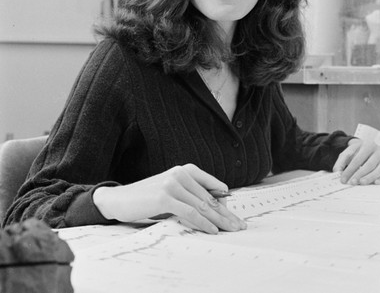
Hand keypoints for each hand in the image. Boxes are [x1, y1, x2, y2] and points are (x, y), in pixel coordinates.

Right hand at [93, 164, 245, 233]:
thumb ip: (190, 194)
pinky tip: (212, 230)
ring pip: (202, 205)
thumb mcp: (172, 191)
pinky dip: (203, 222)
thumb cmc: (147, 198)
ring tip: (230, 230)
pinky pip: (190, 212)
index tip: (236, 216)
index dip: (225, 203)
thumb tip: (216, 208)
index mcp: (184, 169)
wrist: (119, 199)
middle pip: (209, 198)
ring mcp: (173, 183)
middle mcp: (180, 173)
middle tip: (239, 225)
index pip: (211, 187)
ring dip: (218, 220)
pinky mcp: (165, 196)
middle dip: (225, 214)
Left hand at [333, 139, 379, 184]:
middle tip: (352, 182)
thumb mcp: (347, 153)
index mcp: (367, 145)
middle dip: (360, 174)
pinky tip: (375, 183)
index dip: (350, 170)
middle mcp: (378, 151)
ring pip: (379, 169)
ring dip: (370, 177)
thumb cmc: (356, 152)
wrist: (366, 148)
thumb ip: (340, 162)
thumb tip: (337, 171)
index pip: (357, 159)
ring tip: (361, 183)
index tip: (343, 179)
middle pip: (369, 164)